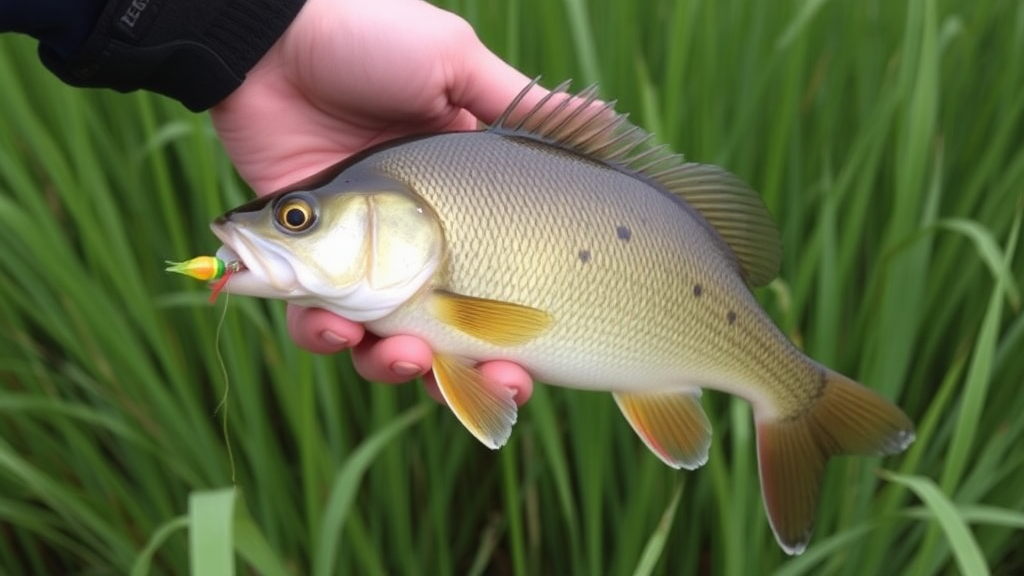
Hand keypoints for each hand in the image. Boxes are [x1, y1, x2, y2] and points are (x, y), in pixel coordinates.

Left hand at [210, 0, 542, 403]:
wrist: (274, 36)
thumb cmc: (369, 39)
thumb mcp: (454, 63)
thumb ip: (518, 105)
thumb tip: (604, 125)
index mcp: (458, 205)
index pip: (497, 284)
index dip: (517, 334)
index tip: (533, 364)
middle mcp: (414, 242)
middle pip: (449, 332)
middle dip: (473, 373)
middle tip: (495, 383)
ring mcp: (356, 257)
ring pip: (382, 341)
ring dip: (396, 367)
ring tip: (403, 355)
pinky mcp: (302, 261)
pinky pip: (312, 322)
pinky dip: (322, 338)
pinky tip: (331, 326)